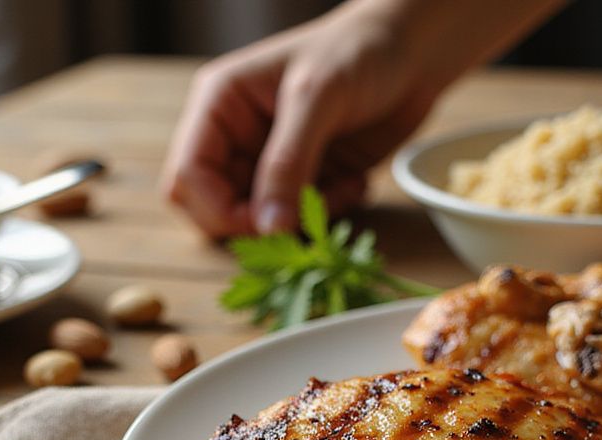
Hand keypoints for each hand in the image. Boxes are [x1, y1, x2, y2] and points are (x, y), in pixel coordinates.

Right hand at [161, 5, 438, 237]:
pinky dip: (328, 213)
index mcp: (219, 106)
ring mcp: (271, 162)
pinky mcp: (306, 179)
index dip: (218, 210)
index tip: (266, 224)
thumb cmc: (359, 52)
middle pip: (214, 208)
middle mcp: (237, 138)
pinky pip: (300, 220)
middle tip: (305, 216)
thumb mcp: (317, 99)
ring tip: (342, 188)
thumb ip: (288, 162)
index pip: (187, 176)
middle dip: (258, 223)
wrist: (414, 50)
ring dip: (301, 220)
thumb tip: (268, 226)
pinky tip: (355, 182)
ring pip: (260, 222)